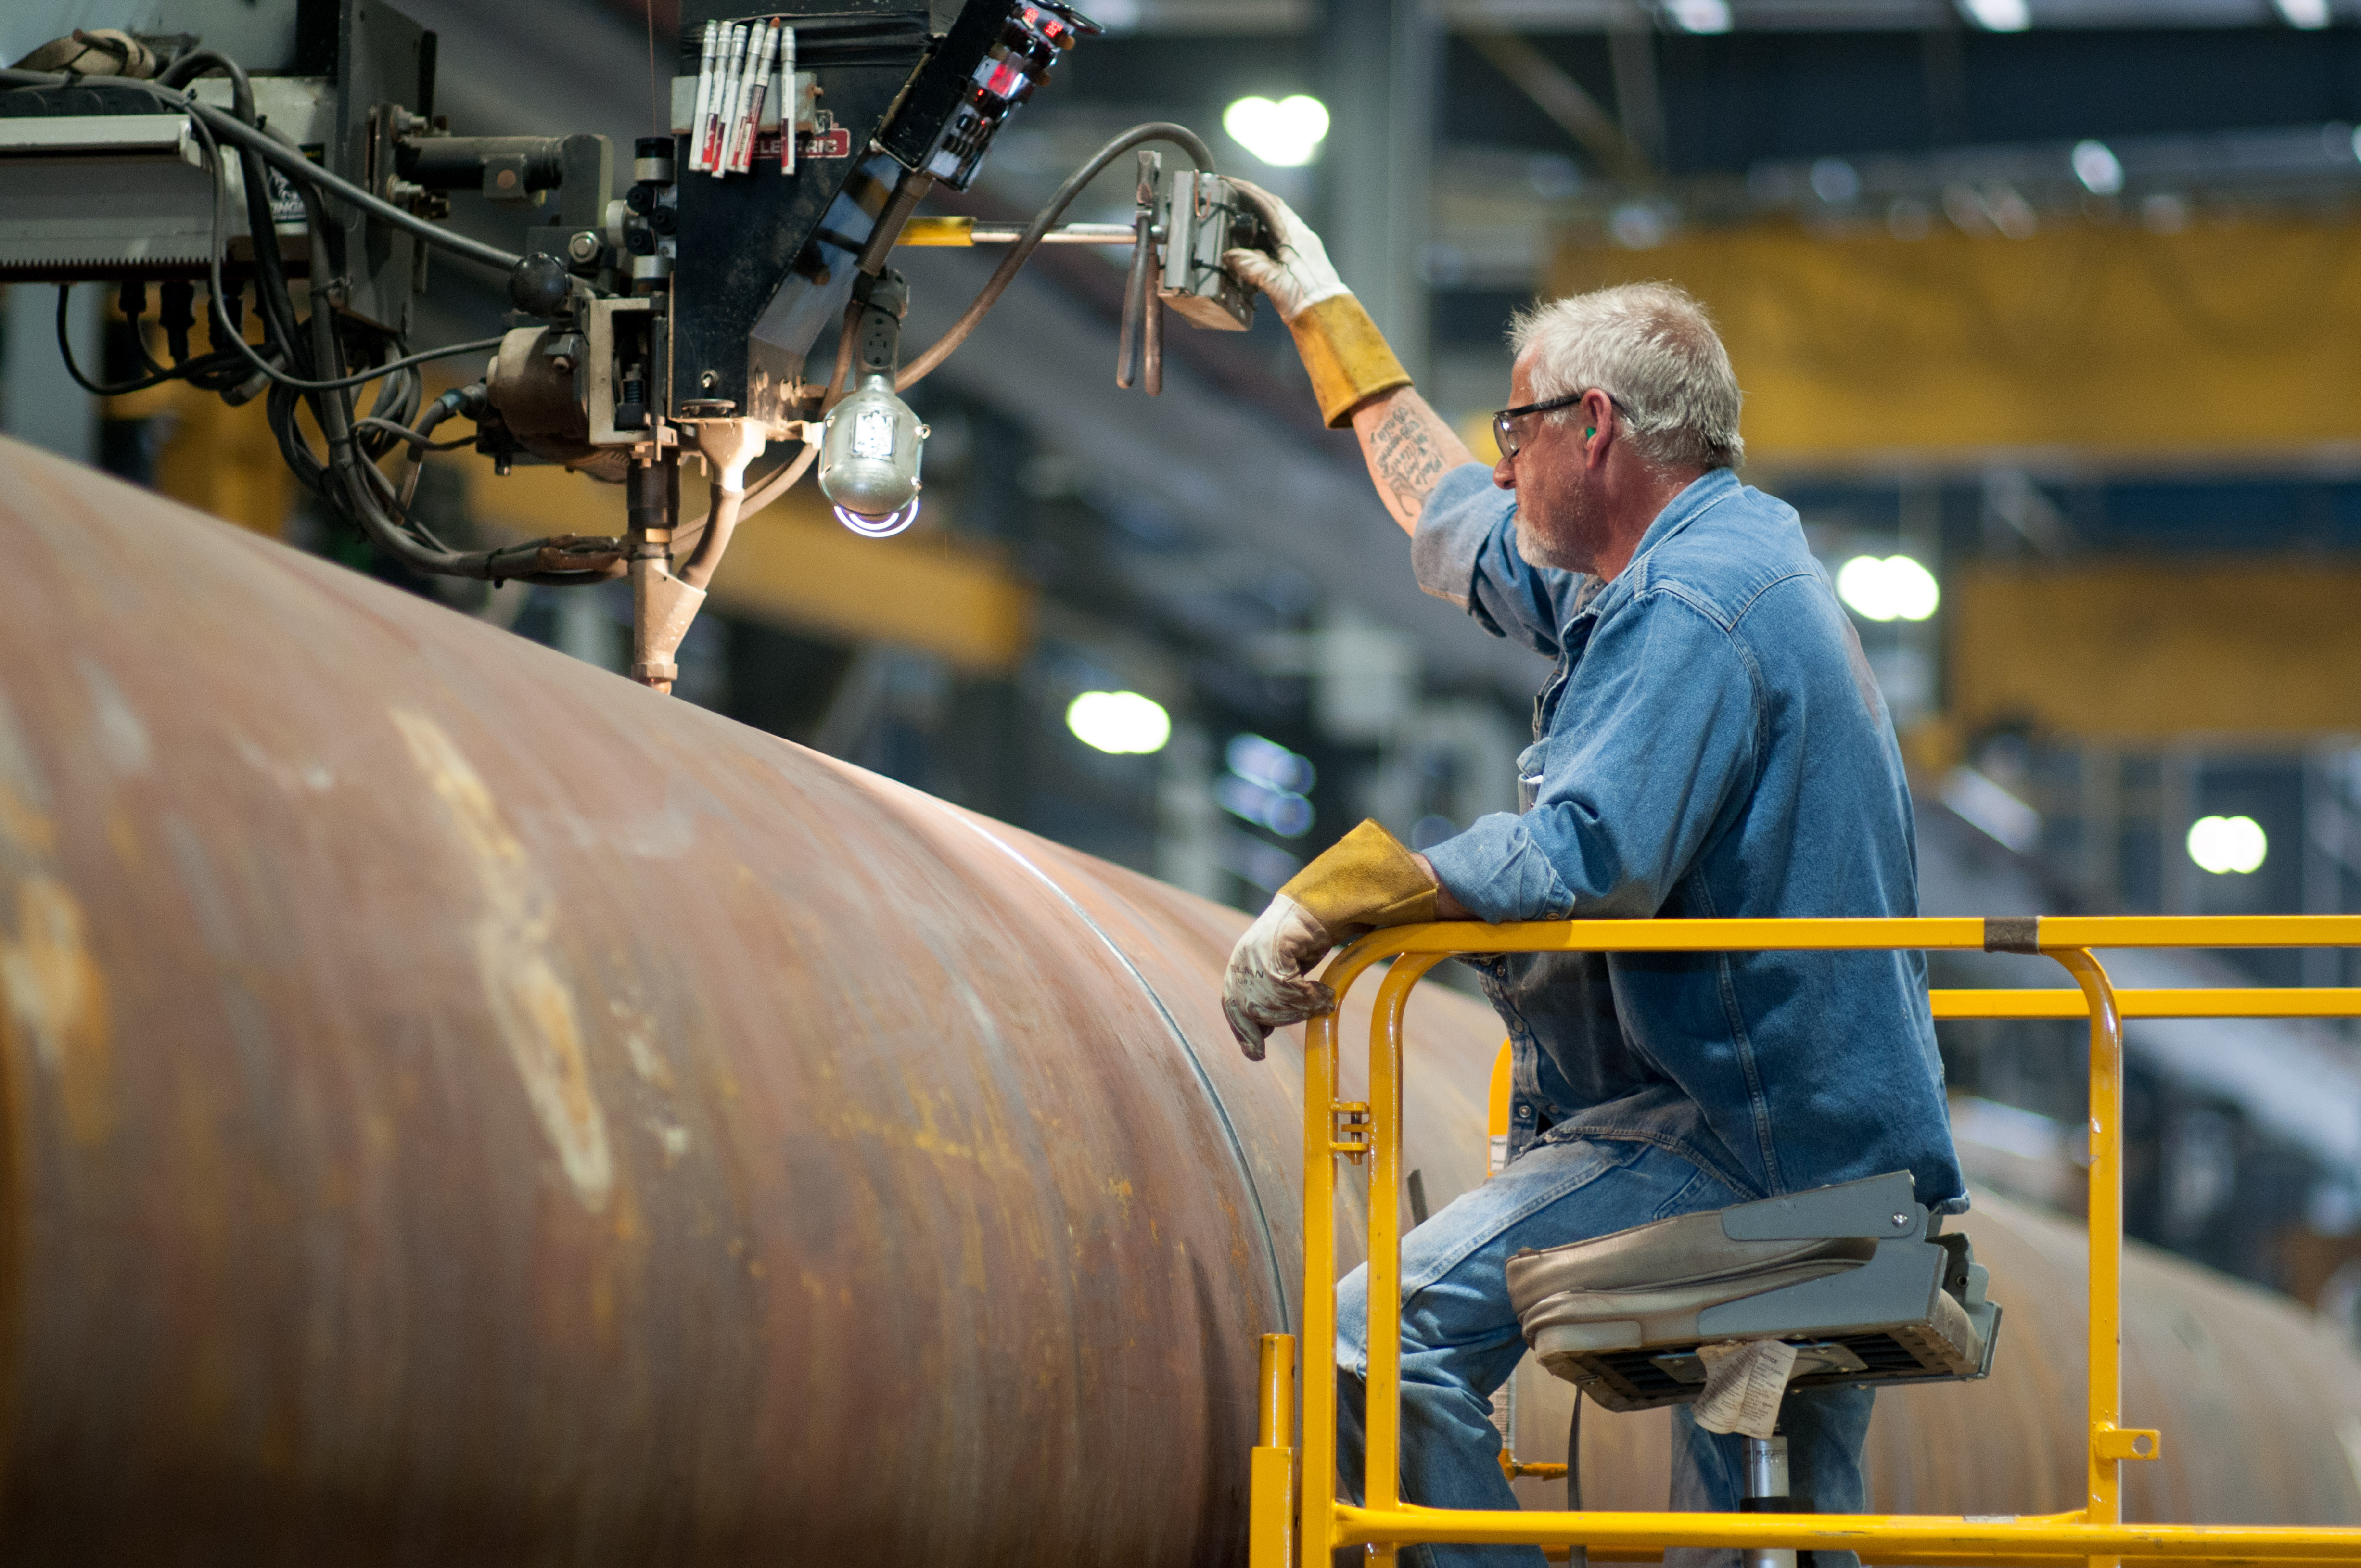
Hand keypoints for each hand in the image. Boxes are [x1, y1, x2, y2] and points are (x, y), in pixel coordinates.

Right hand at [1220, 178, 1350, 324]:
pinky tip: (1249, 246)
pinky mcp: (1300, 260)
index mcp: (1295, 234)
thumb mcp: (1272, 280)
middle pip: (1272, 210)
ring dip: (1256, 221)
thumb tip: (1229, 256)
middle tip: (1231, 196)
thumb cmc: (1305, 299)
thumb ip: (1248, 265)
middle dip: (1251, 201)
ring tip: (1235, 221)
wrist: (1327, 317)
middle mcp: (1300, 236)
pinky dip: (1261, 239)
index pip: (1268, 203)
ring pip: (1275, 226)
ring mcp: (1302, 247)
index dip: (1247, 191)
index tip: (1230, 184)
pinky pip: (1278, 241)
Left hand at [1221, 894, 1336, 1059]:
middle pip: (1255, 1010)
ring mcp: (1256, 958)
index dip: (1244, 1033)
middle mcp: (1241, 966)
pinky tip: (1324, 993)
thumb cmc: (1295, 943)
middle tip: (1305, 1012)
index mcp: (1236, 972)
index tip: (1256, 1055)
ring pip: (1274, 1001)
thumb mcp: (1275, 976)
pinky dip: (1311, 995)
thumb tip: (1263, 1033)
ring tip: (1320, 1000)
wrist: (1308, 910)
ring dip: (1300, 1007)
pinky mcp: (1275, 952)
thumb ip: (1265, 999)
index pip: (1233, 1009)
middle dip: (1281, 1018)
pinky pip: (1291, 987)